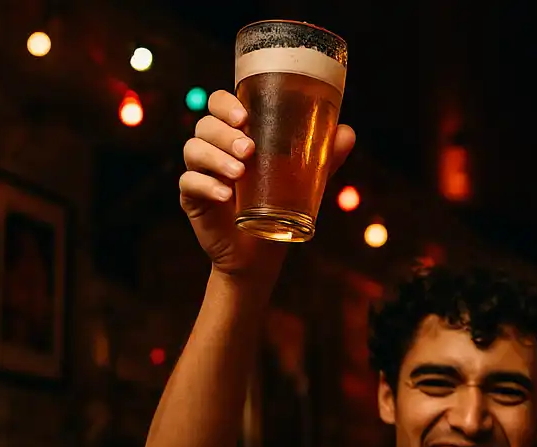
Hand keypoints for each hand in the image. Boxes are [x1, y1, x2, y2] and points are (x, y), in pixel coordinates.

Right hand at [179, 89, 355, 276]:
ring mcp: (201, 172)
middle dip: (224, 133)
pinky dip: (205, 185)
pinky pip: (188, 183)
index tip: (244, 115)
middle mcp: (214, 149)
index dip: (224, 104)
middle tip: (249, 149)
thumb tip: (347, 133)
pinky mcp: (191, 199)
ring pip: (193, 150)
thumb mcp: (304, 179)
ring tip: (240, 172)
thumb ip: (322, 156)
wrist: (261, 252)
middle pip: (205, 125)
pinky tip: (225, 195)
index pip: (218, 105)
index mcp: (236, 135)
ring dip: (216, 157)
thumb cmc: (280, 206)